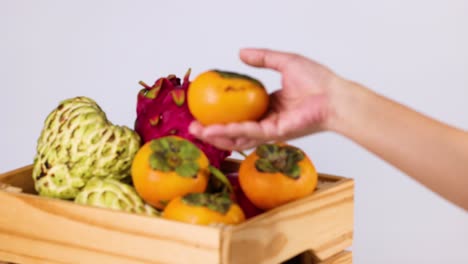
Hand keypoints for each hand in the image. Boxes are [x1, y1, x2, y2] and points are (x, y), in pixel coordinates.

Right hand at [189, 48, 346, 149]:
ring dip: (216, 135)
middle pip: (235, 128)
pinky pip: (249, 132)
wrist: (334, 95)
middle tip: (193, 125)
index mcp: (268, 105)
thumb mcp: (284, 62)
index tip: (203, 108)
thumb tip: (241, 53)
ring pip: (238, 136)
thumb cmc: (318, 80)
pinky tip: (213, 131)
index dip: (221, 112)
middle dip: (212, 129)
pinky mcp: (275, 133)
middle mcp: (267, 120)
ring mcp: (270, 129)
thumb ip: (263, 58)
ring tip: (196, 131)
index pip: (240, 112)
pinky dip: (231, 132)